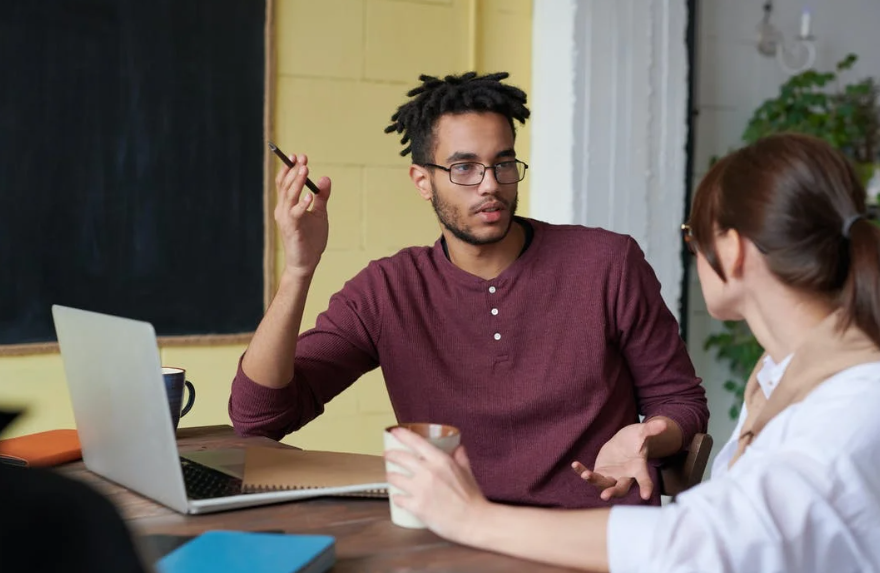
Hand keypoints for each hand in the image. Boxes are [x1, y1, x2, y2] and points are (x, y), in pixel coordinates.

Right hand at [274, 153, 331, 278]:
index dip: (289, 169)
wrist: (306, 263)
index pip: (285, 183)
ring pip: (288, 196)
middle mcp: (283, 210)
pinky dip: (302, 204)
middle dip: (293, 170)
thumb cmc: (310, 239)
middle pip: (285, 186)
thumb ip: (322, 197)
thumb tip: (325, 178)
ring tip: (305, 169)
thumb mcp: (319, 214)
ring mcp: (286, 220)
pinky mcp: (292, 229)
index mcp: (287, 205)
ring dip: (297, 182)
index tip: (299, 156)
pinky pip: (295, 214)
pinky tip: (310, 196)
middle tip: (302, 158)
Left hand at [384, 428, 490, 543]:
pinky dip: (396, 498)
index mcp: (441, 461)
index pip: (416, 442)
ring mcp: (421, 490)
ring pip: (394, 478)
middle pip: (400, 457)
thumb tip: (458, 448)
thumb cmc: (472, 498)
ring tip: (391, 477)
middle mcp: (428, 472)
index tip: (395, 431)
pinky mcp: (417, 507)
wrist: (473, 521)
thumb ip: (461, 458)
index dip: (403, 435)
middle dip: (391, 455)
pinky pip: (398, 499)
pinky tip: (397, 498)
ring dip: (390, 477)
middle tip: (387, 455)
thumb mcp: (467, 472)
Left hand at [571, 417, 668, 500]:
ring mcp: (612, 476)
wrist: (624, 443)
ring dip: (594, 481)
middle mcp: (625, 476)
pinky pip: (591, 475)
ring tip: (586, 475)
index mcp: (638, 468)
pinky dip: (582, 471)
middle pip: (620, 488)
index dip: (645, 487)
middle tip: (605, 496)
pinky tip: (575, 465)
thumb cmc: (636, 439)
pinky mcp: (601, 473)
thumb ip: (651, 429)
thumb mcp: (642, 432)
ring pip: (603, 484)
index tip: (645, 496)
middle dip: (613, 492)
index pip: (644, 479)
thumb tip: (663, 423)